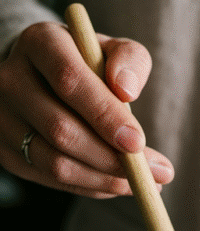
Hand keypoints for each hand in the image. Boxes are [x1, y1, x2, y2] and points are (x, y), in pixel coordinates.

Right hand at [0, 21, 172, 195]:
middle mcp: (11, 80)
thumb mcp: (110, 49)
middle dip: (111, 158)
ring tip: (145, 183)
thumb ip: (129, 60)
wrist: (42, 77)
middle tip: (154, 174)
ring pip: (56, 164)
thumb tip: (126, 90)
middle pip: (61, 130)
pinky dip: (92, 187)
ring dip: (105, 180)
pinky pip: (53, 181)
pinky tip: (118, 184)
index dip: (105, 115)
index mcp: (39, 43)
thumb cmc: (86, 63)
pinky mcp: (7, 153)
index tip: (138, 142)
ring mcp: (4, 120)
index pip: (69, 81)